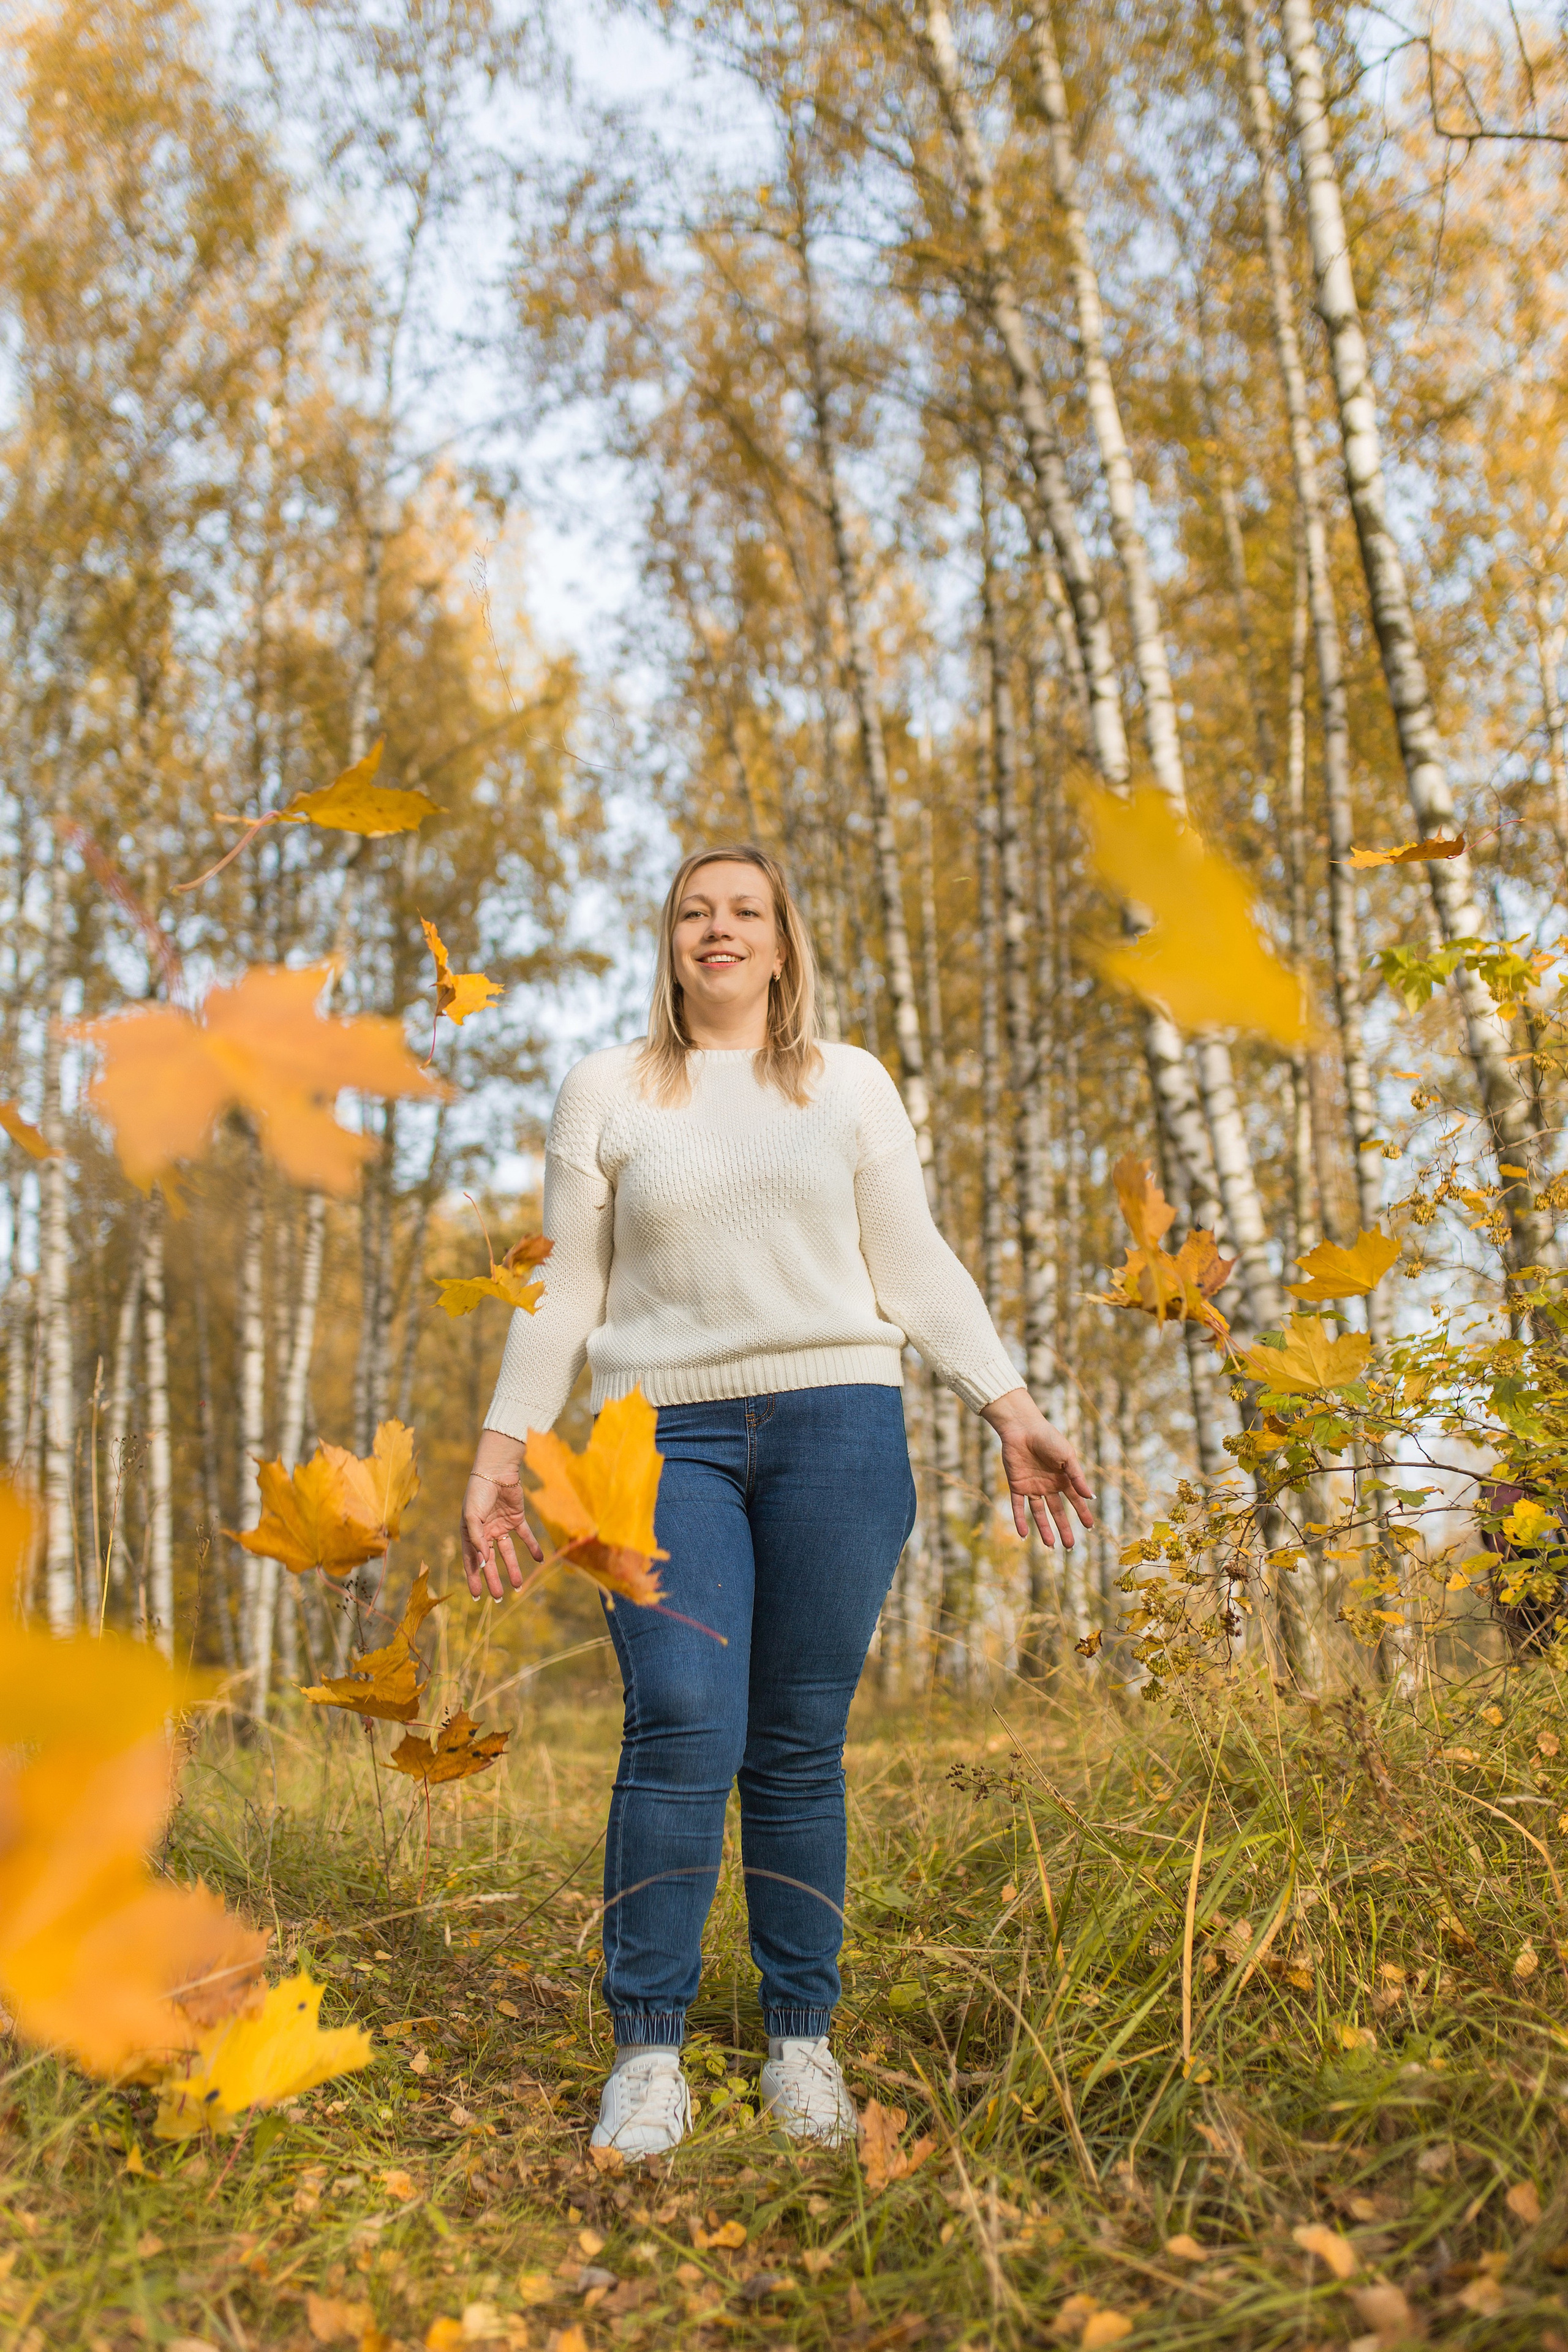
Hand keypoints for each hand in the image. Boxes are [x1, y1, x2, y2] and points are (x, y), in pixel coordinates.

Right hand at [461, 1465, 543, 1600]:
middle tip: (498, 1598)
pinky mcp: (516, 1519)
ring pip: (507, 1552)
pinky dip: (533, 1547)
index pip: (472, 1560)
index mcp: (470, 1532)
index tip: (476, 1596)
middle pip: (490, 1561)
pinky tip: (539, 1559)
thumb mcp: (472, 1517)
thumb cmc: (479, 1492)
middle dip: (494, 1579)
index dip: (474, 1578)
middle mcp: (485, 1532)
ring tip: (519, 1585)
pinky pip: (525, 1536)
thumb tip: (485, 1562)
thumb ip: (477, 1540)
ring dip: (513, 1568)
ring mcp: (501, 1526)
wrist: (496, 1470)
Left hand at [980, 1387, 1094, 1548]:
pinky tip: (1023, 1534)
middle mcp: (1048, 1485)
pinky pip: (1017, 1506)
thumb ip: (1077, 1477)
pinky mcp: (1016, 1485)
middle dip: (1064, 1528)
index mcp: (1063, 1478)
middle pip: (1057, 1511)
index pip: (1075, 1500)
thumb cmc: (1048, 1438)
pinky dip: (1020, 1520)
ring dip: (1044, 1529)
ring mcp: (1032, 1486)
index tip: (1090, 1528)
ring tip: (1050, 1546)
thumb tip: (1090, 1497)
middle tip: (1070, 1546)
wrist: (1022, 1428)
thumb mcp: (1067, 1457)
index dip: (1083, 1513)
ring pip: (1039, 1513)